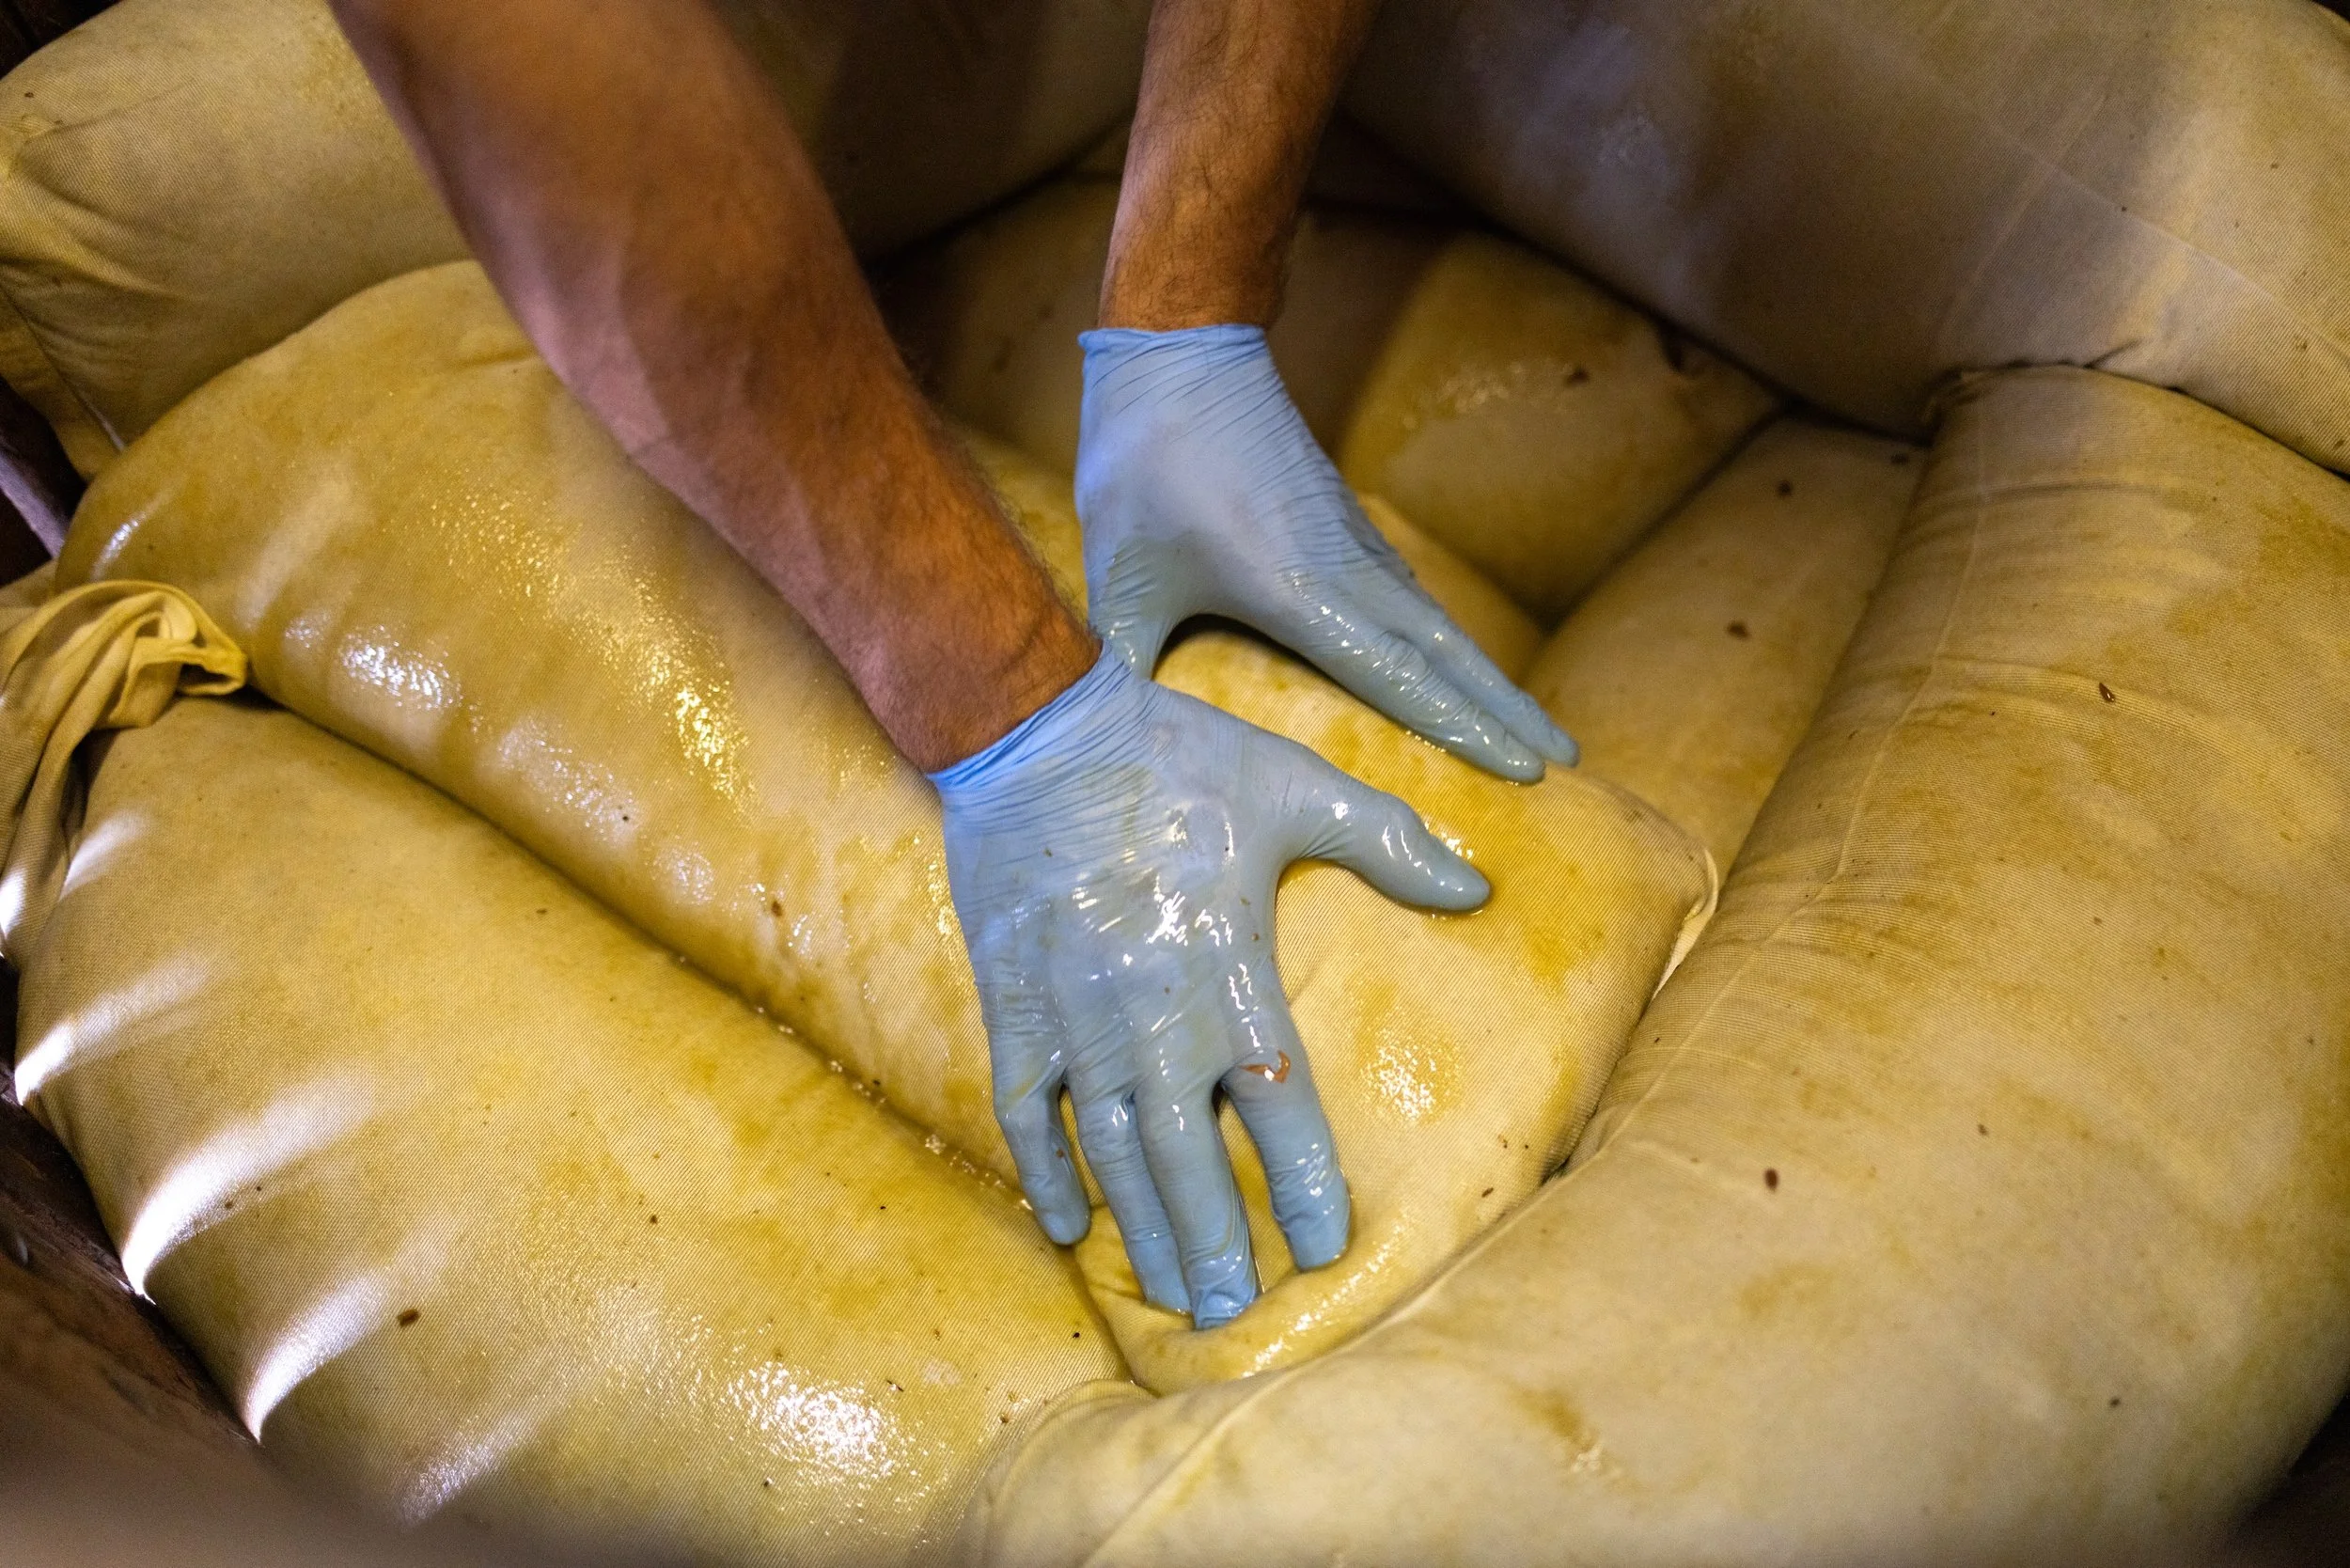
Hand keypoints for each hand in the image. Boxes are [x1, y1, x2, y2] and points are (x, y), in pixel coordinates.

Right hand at [931, 650, 1489, 1325]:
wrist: (1034, 728)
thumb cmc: (1174, 755)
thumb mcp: (1295, 785)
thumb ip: (1389, 838)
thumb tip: (1478, 884)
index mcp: (1228, 968)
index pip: (1276, 1105)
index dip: (1302, 1183)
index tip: (1324, 1247)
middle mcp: (1150, 1013)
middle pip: (1187, 1155)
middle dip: (1215, 1240)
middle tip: (1233, 1310)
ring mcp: (1074, 1016)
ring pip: (1110, 1149)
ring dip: (1142, 1226)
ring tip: (1169, 1292)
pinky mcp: (1013, 1005)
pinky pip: (1026, 1111)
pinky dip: (1044, 1173)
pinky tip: (1066, 1227)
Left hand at [1075, 324, 1579, 781]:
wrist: (1178, 354)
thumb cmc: (1145, 465)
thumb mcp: (1120, 578)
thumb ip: (1121, 664)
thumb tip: (1107, 735)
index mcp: (1299, 592)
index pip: (1401, 677)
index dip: (1464, 727)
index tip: (1524, 768)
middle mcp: (1345, 570)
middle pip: (1448, 655)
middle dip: (1508, 713)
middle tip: (1565, 763)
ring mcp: (1354, 542)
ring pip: (1439, 624)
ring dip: (1490, 677)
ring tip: (1535, 727)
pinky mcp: (1346, 524)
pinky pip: (1413, 596)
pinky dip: (1449, 641)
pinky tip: (1460, 666)